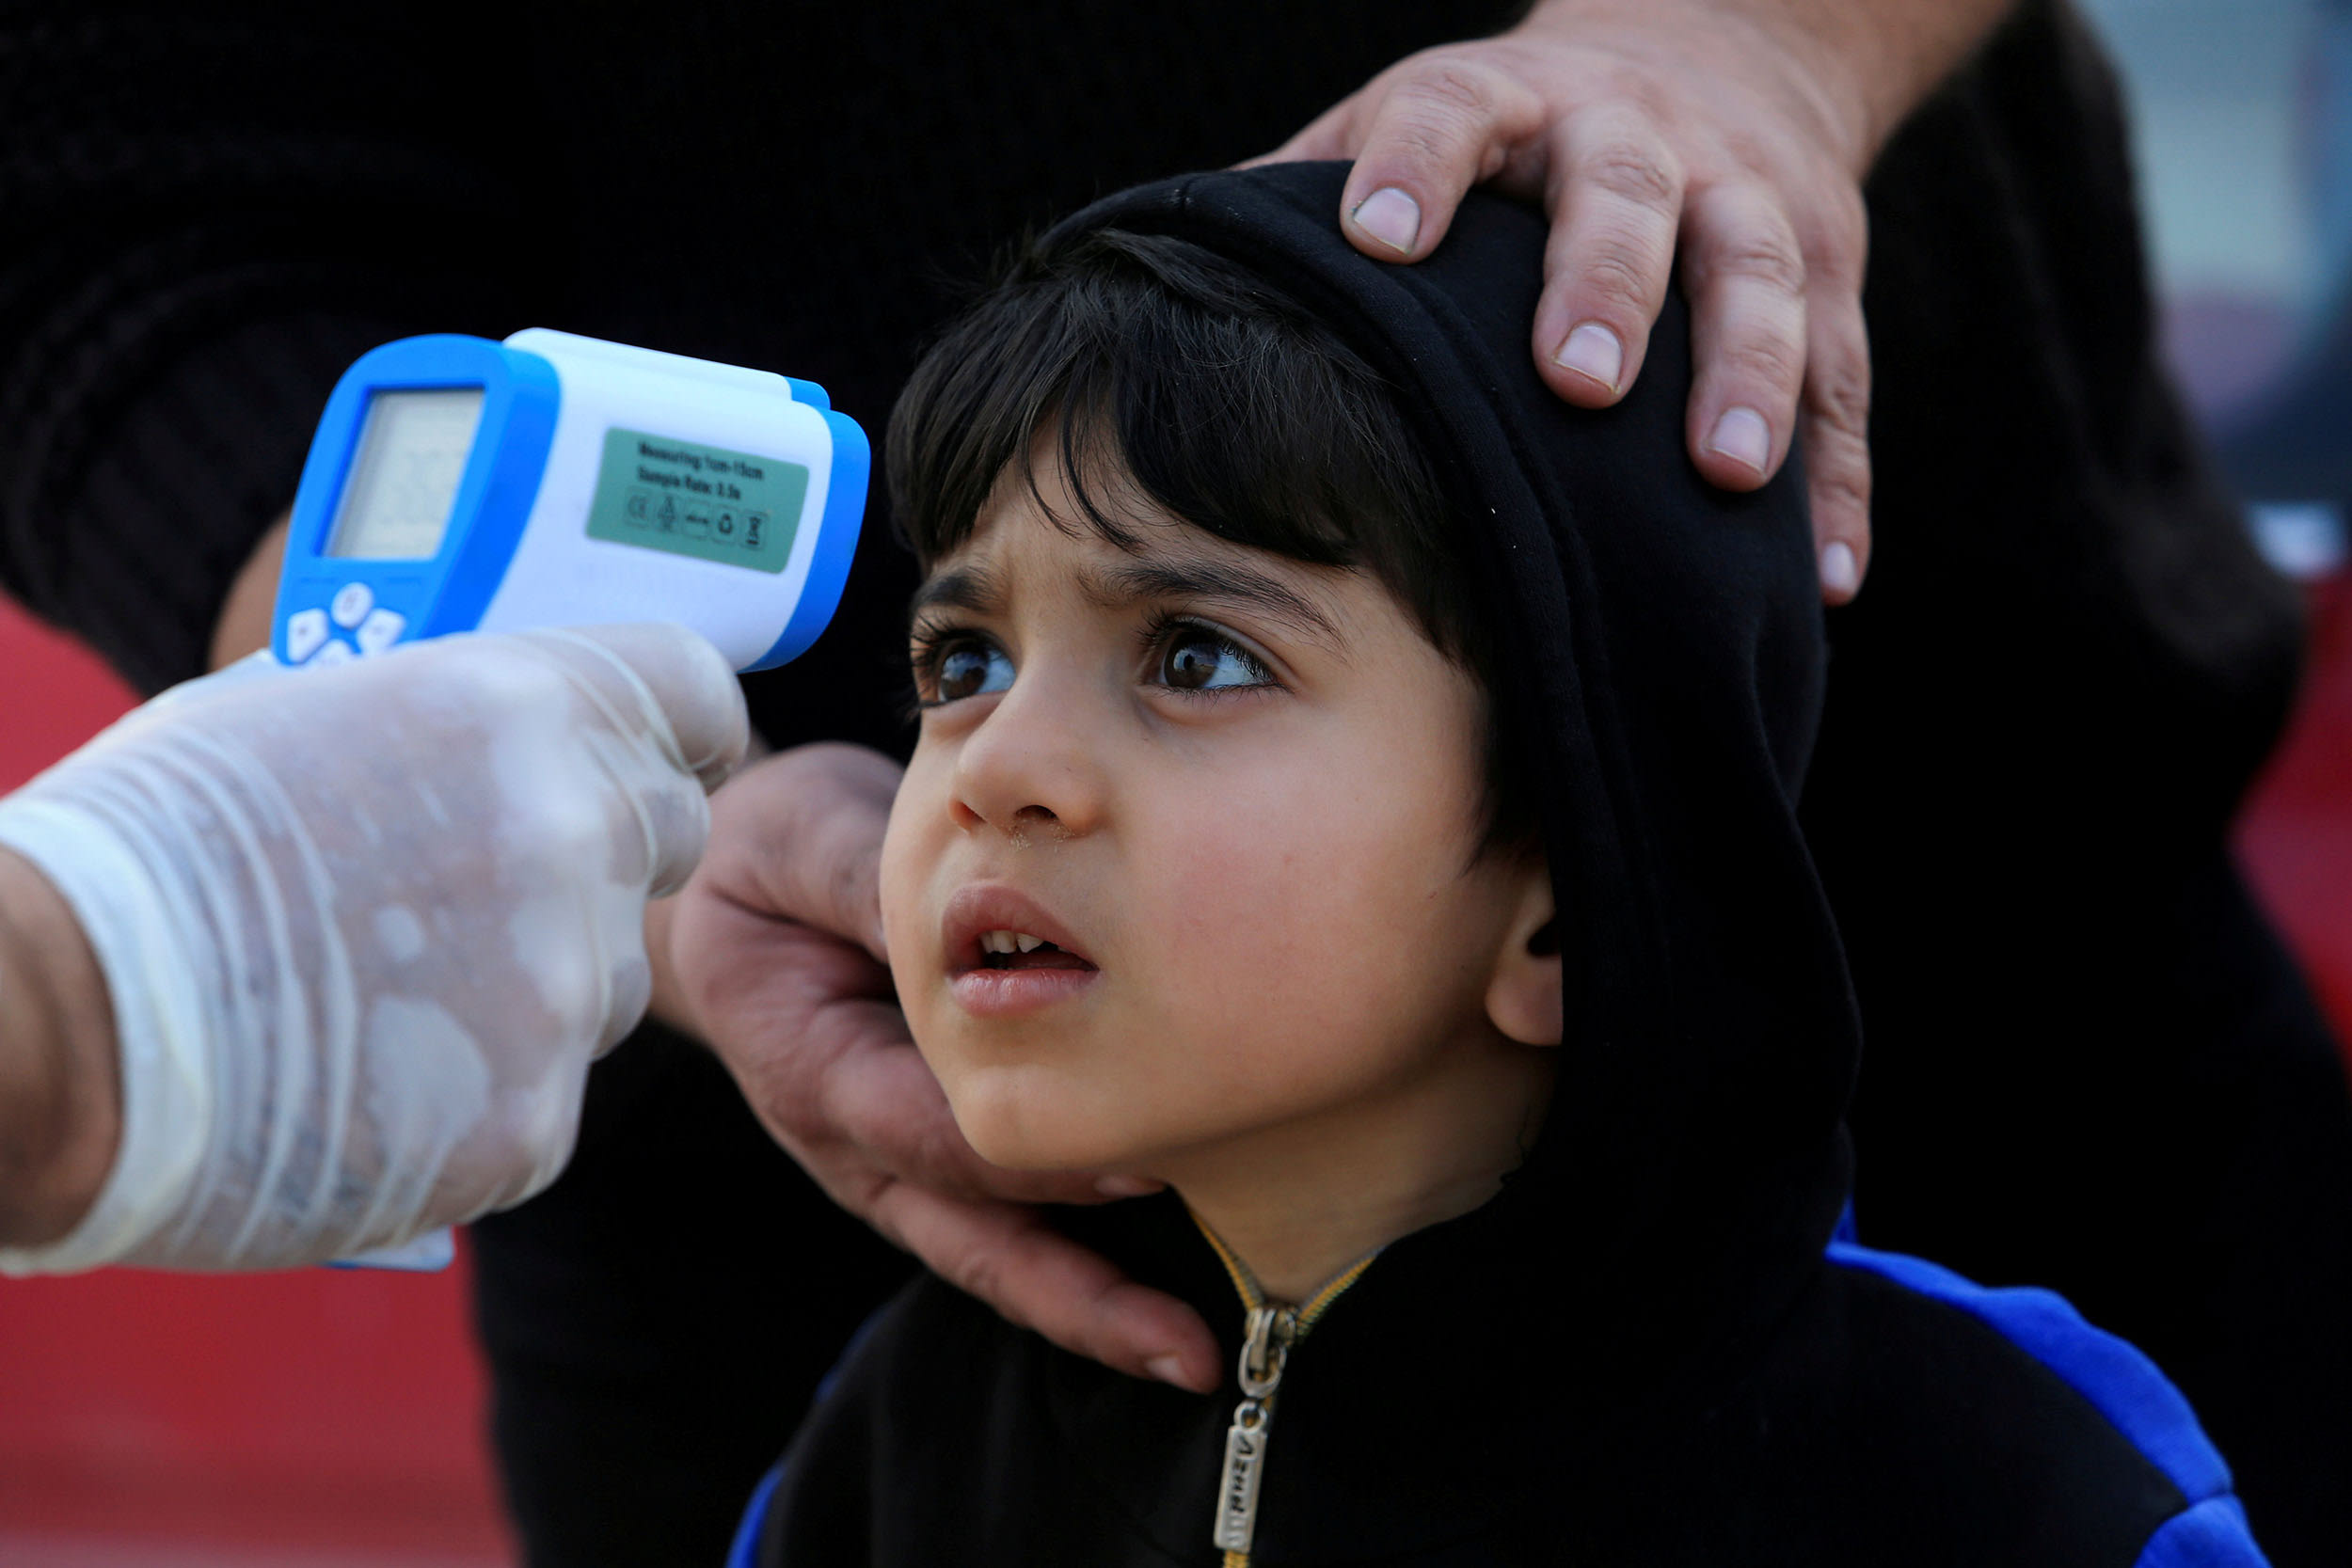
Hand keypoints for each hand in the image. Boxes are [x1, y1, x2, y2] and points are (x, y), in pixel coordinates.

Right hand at [0, 622, 745, 1271]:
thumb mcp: (286, 714)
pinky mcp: (530, 1124)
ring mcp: (560, 988)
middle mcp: (568, 837)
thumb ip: (438, 721)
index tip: (660, 751)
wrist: (38, 1028)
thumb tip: (504, 727)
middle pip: (668, 835)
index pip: (697, 696)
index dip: (677, 728)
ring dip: (539, 981)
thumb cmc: (135, 855)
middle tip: (486, 887)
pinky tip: (367, 1083)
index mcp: (515, 707)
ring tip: (387, 995)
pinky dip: (477, 1093)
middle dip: (604, 855)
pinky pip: (546, 1094)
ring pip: (613, 979)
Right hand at [664, 742, 1220, 1392]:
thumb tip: (955, 908)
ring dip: (1093, 1314)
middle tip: (1179, 1342)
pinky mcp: (943, 1162)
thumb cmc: (769, 858)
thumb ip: (864, 880)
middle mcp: (858, 1148)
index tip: (1132, 1164)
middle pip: (972, 1242)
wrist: (730, 892)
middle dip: (1075, 1299)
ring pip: (1000, 1258)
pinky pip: (1018, 1230)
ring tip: (1188, 1358)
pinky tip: (1172, 1306)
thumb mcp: (795, 843)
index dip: (1024, 1158)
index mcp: (814, 1072)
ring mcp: (901, 1169)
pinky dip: (1088, 1273)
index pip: (923, 1133)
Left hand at [1258, 0, 2012, 602]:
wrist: (1716, 48)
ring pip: (1759, 271)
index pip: (1455, 110)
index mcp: (1508, 102)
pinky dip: (1837, 477)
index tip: (1381, 236)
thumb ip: (1310, 200)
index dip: (1420, 164)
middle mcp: (1633, 134)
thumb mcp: (1414, 126)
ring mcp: (1741, 193)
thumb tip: (1156, 296)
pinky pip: (1846, 373)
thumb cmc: (1514, 138)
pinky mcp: (1831, 265)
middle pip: (1627, 196)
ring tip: (1724, 476)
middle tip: (1574, 383)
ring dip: (1748, 373)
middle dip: (1605, 286)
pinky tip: (1822, 576)